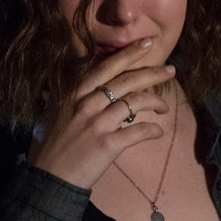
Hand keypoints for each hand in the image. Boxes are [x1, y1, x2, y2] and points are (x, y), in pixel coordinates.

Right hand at [28, 38, 176, 189]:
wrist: (49, 177)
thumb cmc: (50, 146)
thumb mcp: (56, 113)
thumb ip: (73, 97)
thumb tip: (89, 86)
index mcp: (75, 93)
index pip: (106, 66)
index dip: (129, 54)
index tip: (148, 43)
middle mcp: (87, 104)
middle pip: (127, 81)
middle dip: (152, 73)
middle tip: (171, 70)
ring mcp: (98, 124)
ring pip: (136, 103)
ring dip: (156, 103)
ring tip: (165, 107)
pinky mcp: (108, 144)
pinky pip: (138, 131)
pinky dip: (152, 130)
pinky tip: (158, 132)